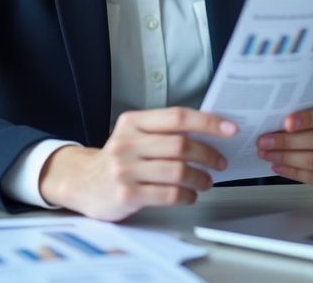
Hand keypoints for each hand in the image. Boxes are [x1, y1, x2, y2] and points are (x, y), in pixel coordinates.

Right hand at [38, 107, 236, 220]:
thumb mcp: (134, 135)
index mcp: (132, 122)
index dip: (208, 122)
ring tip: (206, 181)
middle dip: (208, 154)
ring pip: (178, 171)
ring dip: (200, 177)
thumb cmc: (118, 158)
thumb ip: (164, 131)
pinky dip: (187, 196)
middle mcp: (127, 143)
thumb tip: (208, 131)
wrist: (83, 182)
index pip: (177, 117)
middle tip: (219, 161)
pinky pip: (169, 195)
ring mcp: (125, 169)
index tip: (229, 128)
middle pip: (181, 145)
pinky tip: (190, 195)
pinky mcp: (126, 194)